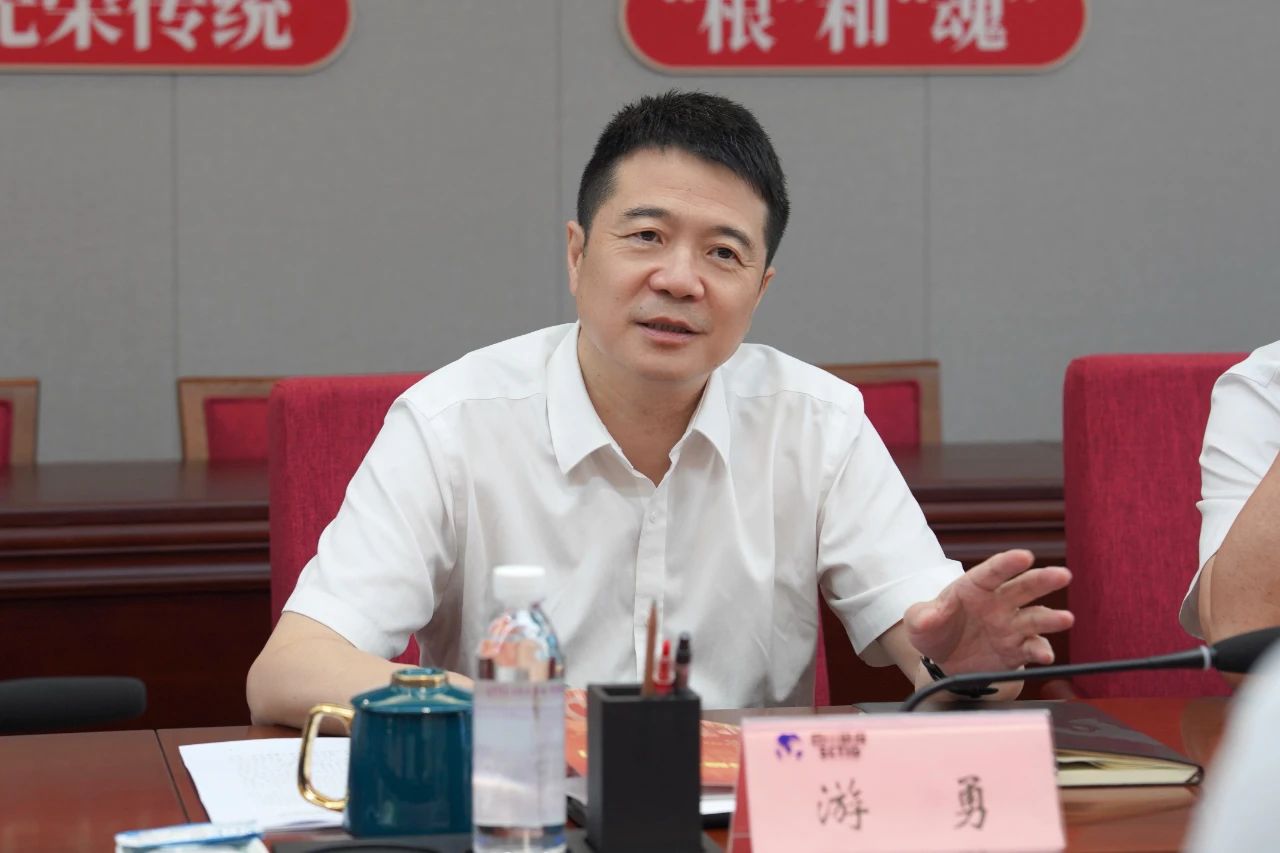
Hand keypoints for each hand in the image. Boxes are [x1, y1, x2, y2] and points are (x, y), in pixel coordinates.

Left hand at [905, 549, 1073, 674]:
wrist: (943, 661)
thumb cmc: (933, 631)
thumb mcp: (918, 622)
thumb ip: (922, 616)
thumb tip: (929, 616)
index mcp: (974, 588)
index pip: (992, 572)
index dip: (1008, 563)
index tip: (1025, 556)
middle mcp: (998, 603)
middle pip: (1024, 587)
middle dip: (1043, 580)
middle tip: (1062, 575)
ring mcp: (1010, 626)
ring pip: (1036, 617)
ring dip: (1051, 618)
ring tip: (1065, 618)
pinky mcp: (1017, 650)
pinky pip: (1032, 648)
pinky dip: (1041, 651)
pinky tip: (1045, 656)